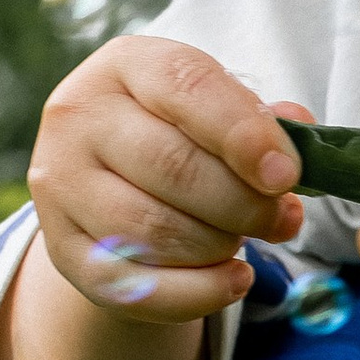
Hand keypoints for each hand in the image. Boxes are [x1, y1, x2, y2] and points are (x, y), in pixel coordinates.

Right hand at [27, 36, 308, 323]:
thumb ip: (263, 121)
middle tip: (282, 219)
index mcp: (125, 65)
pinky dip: (198, 293)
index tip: (286, 176)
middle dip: (243, 203)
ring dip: (219, 246)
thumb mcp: (218, 110)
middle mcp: (78, 117)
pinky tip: (233, 280)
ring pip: (153, 230)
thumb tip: (299, 135)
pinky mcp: (63, 250)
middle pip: (172, 166)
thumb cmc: (181, 134)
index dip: (243, 133)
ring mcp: (60, 185)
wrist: (113, 181)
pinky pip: (135, 286)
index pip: (186, 87)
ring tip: (246, 240)